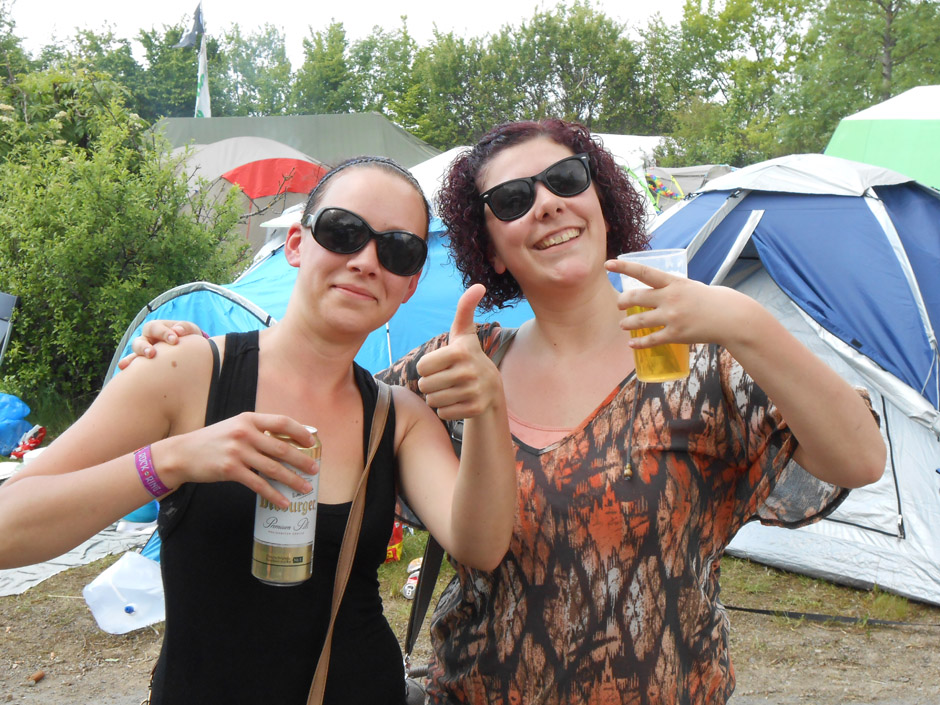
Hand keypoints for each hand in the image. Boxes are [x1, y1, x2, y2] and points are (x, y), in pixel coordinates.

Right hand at [117, 320, 205, 369]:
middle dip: (144, 347)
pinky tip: (123, 371)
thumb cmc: (189, 338)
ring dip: (134, 359)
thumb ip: (185, 328)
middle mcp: (147, 340)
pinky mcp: (145, 366)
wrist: (192, 353)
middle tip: (152, 354)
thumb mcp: (190, 330)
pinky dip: (129, 369)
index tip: (174, 340)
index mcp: (157, 328)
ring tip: (140, 366)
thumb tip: (178, 330)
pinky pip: (134, 368)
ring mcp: (144, 353)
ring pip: (135, 355)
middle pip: (139, 341)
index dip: (163, 333)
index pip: (155, 328)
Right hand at [153, 412, 317, 507]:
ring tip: (305, 488)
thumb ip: (258, 431)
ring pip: (273, 468)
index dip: (300, 432)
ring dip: (292, 480)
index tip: (312, 442)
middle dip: (302, 460)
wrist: (183, 453)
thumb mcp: (235, 427)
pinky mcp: (230, 470)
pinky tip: (283, 501)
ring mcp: (237, 451)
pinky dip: (273, 494)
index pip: (282, 422)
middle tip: (315, 470)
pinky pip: (258, 484)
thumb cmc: (213, 441)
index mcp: (249, 419)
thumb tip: (286, 443)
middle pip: (282, 448)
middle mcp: (245, 432)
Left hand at [415, 284, 501, 420]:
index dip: (427, 367)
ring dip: (437, 397)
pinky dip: (446, 409)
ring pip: (432, 400)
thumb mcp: (464, 333)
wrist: (492, 388)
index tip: (440, 364)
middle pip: (425, 385)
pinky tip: (458, 401)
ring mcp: (473, 392)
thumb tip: (479, 285)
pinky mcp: (475, 409)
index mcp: (460, 352)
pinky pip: (443, 413)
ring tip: (451, 389)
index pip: (421, 367)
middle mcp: (468, 372)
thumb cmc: (468, 356)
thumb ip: (465, 309)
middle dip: (431, 384)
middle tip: (445, 379)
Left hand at [605, 258, 755, 349]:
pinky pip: (650, 340)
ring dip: (627, 324)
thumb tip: (654, 290)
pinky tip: (632, 343)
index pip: (643, 272)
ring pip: (639, 321)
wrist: (729, 317)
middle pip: (635, 298)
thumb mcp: (689, 286)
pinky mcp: (675, 335)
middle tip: (620, 304)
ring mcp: (672, 317)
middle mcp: (670, 298)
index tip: (608, 265)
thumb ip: (671, 287)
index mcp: (673, 282)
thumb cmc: (709, 299)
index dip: (624, 268)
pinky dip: (638, 343)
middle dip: (622, 301)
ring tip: (623, 325)